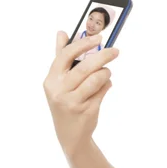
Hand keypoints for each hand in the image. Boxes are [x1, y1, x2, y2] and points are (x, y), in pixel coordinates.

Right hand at [43, 31, 118, 156]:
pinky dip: (107, 85)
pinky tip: (105, 86)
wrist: (70, 134)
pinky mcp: (87, 111)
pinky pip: (103, 91)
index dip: (82, 45)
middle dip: (103, 57)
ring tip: (106, 73)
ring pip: (96, 79)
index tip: (98, 38)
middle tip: (115, 51)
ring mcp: (73, 102)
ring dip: (105, 73)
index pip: (65, 56)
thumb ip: (61, 57)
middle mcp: (59, 91)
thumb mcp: (59, 82)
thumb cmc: (66, 101)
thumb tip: (61, 33)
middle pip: (84, 67)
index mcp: (51, 80)